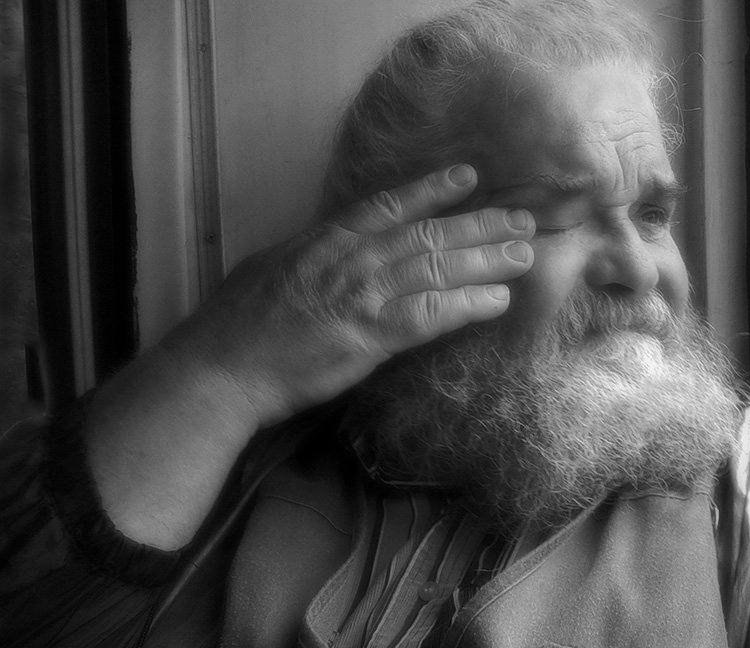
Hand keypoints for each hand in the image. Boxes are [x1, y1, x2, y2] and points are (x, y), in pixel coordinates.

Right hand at [162, 164, 534, 428]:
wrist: (222, 367)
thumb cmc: (236, 325)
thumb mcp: (272, 270)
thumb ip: (311, 257)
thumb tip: (332, 250)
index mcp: (326, 241)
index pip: (388, 207)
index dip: (432, 190)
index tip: (468, 177)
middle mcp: (351, 260)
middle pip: (428, 233)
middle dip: (479, 224)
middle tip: (521, 218)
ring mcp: (363, 295)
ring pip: (437, 267)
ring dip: (487, 259)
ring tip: (525, 254)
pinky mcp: (371, 335)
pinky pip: (431, 315)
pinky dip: (468, 305)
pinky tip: (498, 301)